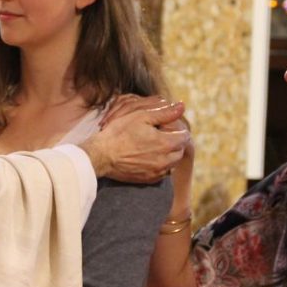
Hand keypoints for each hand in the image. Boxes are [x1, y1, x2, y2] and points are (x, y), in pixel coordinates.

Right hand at [102, 95, 194, 210]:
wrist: (101, 155)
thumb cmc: (119, 132)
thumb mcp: (141, 116)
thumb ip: (164, 113)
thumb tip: (182, 106)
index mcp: (165, 143)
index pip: (184, 137)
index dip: (178, 130)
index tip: (168, 127)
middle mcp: (164, 160)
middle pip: (180, 151)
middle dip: (176, 143)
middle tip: (163, 136)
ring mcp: (156, 172)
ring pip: (173, 163)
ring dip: (169, 155)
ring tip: (156, 146)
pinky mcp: (148, 180)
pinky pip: (162, 173)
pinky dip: (161, 165)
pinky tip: (149, 158)